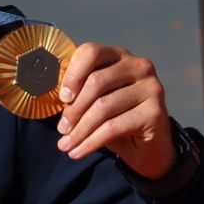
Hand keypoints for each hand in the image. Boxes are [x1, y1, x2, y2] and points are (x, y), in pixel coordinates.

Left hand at [55, 42, 175, 179]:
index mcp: (119, 56)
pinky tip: (78, 152)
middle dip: (74, 109)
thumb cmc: (115, 119)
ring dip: (79, 130)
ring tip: (65, 145)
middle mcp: (139, 66)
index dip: (73, 73)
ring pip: (103, 107)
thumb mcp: (93, 101)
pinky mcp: (156, 112)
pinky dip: (91, 142)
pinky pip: (114, 127)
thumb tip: (48, 91)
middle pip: (96, 81)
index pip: (91, 52)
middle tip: (61, 129)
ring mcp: (151, 87)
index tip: (62, 98)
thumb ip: (76, 91)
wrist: (147, 148)